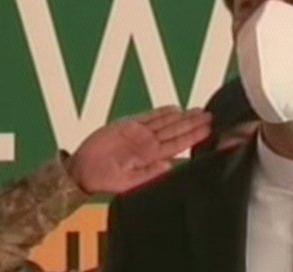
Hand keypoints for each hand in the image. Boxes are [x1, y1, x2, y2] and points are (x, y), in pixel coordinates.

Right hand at [66, 106, 211, 194]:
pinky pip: (148, 117)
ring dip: (182, 116)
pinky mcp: (127, 127)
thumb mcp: (126, 182)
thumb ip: (148, 174)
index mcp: (151, 158)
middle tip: (210, 115)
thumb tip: (168, 166)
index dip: (193, 136)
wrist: (81, 172)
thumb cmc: (102, 181)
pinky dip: (161, 112)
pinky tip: (175, 109)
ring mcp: (139, 135)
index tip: (208, 129)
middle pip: (176, 130)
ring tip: (199, 110)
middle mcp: (149, 145)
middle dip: (194, 123)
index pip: (178, 145)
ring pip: (166, 122)